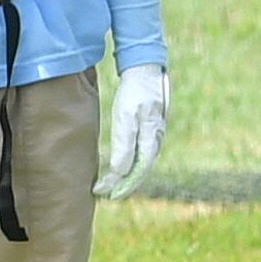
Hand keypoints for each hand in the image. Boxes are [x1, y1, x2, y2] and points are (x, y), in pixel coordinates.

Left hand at [97, 63, 168, 198]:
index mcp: (151, 139)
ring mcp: (155, 133)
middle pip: (140, 170)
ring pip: (142, 161)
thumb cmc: (134, 92)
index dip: (121, 185)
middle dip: (124, 184)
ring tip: (112, 183)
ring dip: (127, 175)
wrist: (144, 67)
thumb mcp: (125, 117)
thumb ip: (124, 145)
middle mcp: (156, 139)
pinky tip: (123, 163)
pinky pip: (142, 150)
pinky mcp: (151, 126)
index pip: (136, 171)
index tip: (105, 193)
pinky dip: (131, 161)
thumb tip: (120, 171)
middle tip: (106, 193)